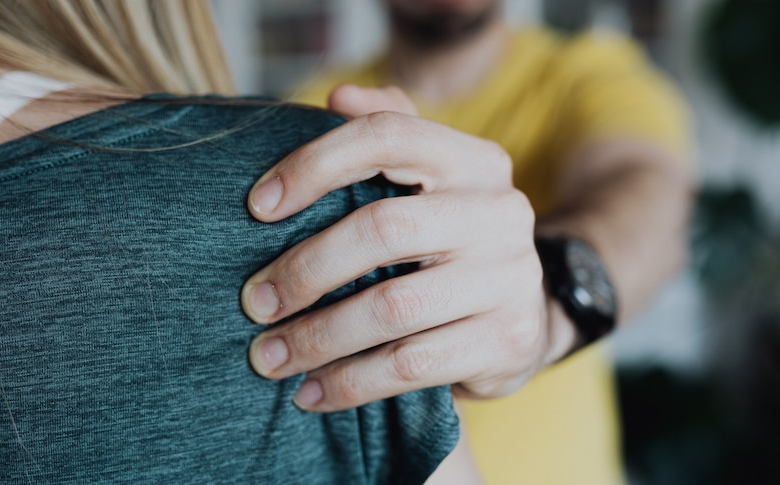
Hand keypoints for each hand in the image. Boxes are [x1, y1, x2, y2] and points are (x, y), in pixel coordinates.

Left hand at [241, 85, 573, 411]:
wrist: (524, 318)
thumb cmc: (452, 245)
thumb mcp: (432, 185)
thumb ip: (391, 138)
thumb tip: (338, 98)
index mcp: (474, 161)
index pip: (389, 136)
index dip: (316, 163)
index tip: (256, 207)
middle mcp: (500, 211)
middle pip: (384, 227)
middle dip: (305, 268)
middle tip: (255, 302)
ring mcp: (510, 278)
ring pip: (392, 308)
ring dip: (317, 337)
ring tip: (269, 356)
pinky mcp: (505, 341)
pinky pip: (411, 365)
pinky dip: (351, 382)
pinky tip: (311, 393)